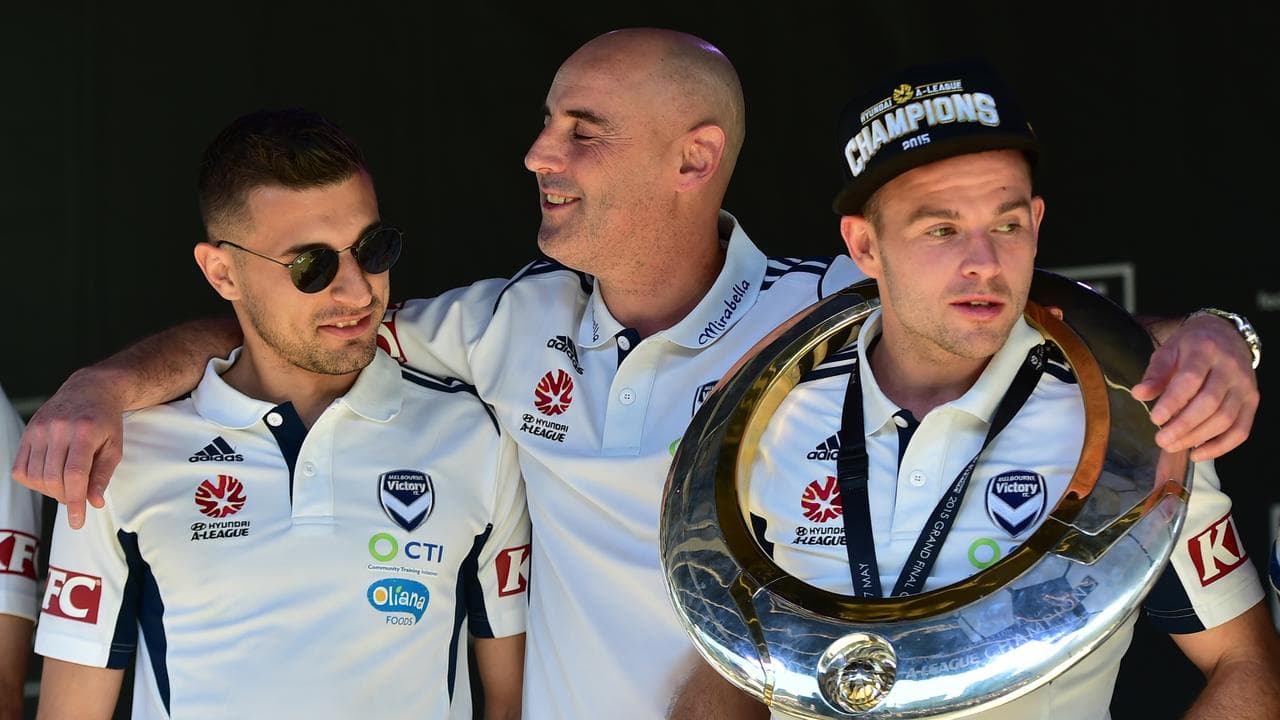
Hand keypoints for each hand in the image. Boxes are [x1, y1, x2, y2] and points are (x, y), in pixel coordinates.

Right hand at [10, 368, 124, 528]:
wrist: (91, 389)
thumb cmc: (106, 421)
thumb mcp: (115, 447)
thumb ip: (103, 476)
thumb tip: (94, 502)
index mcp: (85, 432)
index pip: (74, 475)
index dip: (74, 502)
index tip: (77, 521)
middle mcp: (58, 429)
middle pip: (52, 478)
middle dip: (64, 496)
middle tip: (76, 496)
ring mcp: (39, 429)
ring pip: (34, 476)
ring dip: (49, 490)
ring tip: (65, 484)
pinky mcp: (27, 431)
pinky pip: (20, 468)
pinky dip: (33, 481)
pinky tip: (49, 477)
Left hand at [1131, 313, 1257, 461]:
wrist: (1226, 335)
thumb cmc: (1191, 346)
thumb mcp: (1168, 351)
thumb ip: (1155, 374)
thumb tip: (1139, 394)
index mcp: (1205, 350)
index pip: (1190, 380)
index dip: (1172, 402)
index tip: (1154, 419)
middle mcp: (1230, 368)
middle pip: (1209, 403)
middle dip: (1183, 426)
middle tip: (1161, 440)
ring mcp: (1245, 386)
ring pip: (1225, 419)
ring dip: (1198, 438)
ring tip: (1173, 446)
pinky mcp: (1252, 402)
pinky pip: (1241, 430)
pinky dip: (1220, 447)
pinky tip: (1198, 453)